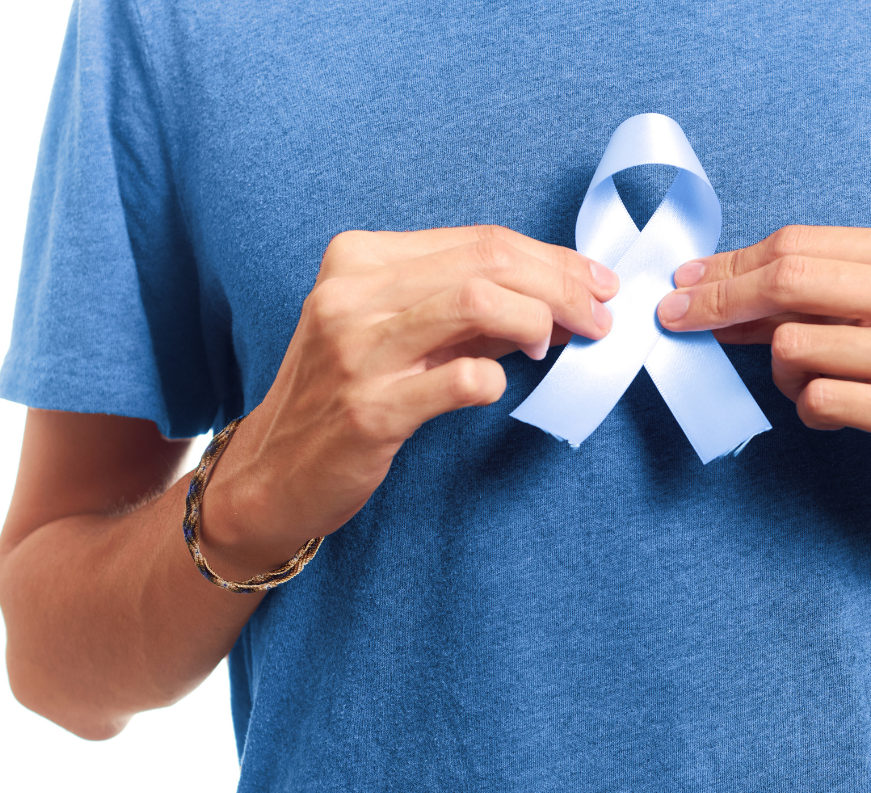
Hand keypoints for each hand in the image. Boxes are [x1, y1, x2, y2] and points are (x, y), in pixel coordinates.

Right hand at [199, 225, 618, 578]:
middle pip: (488, 264)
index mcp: (359, 259)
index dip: (552, 259)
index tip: (595, 283)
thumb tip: (558, 295)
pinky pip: (460, 379)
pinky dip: (494, 378)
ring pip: (478, 303)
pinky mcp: (369, 409)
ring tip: (552, 346)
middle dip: (562, 286)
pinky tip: (496, 385)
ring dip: (537, 322)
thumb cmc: (344, 396)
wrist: (272, 474)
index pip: (479, 240)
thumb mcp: (398, 333)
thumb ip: (468, 309)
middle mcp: (352, 293)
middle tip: (598, 316)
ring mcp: (356, 349)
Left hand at [657, 225, 870, 544]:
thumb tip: (716, 291)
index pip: (800, 244)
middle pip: (789, 280)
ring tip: (813, 386)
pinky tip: (836, 414)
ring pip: (795, 345)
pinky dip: (811, 410)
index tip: (685, 284)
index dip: (731, 265)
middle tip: (676, 320)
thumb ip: (819, 296)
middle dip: (719, 301)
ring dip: (782, 373)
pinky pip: (821, 400)